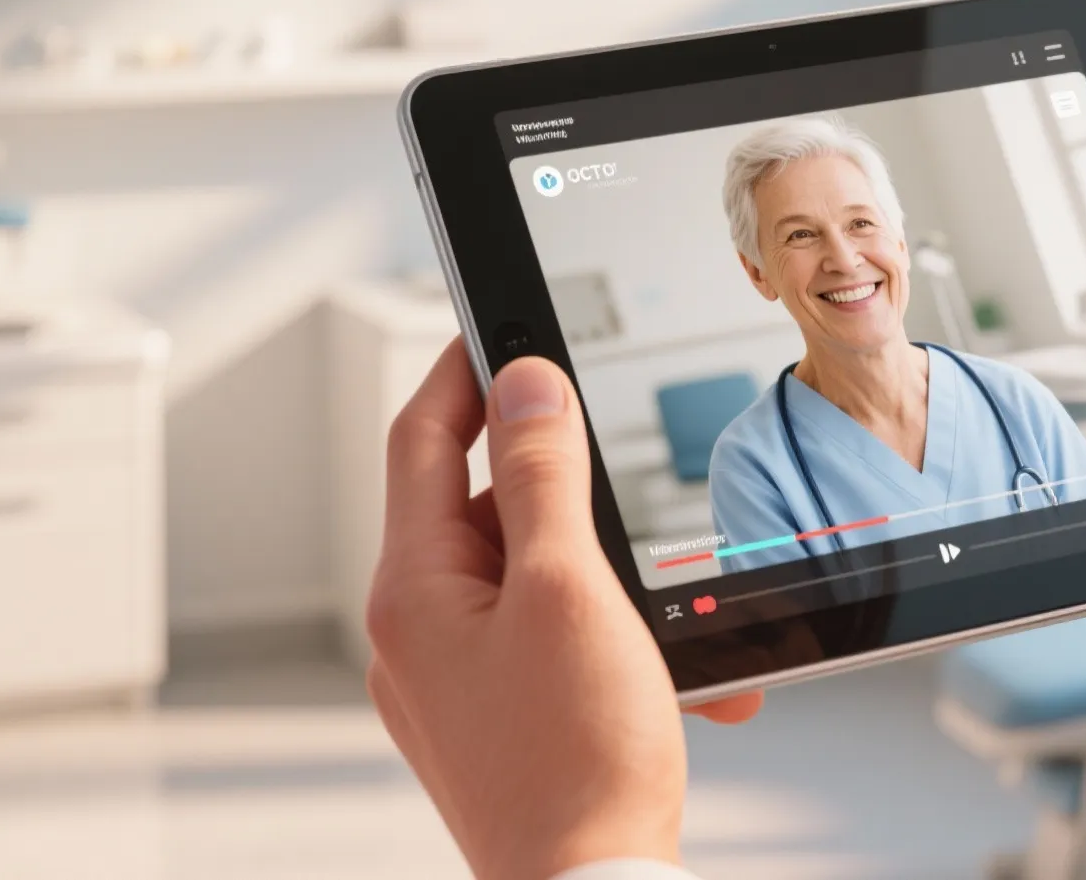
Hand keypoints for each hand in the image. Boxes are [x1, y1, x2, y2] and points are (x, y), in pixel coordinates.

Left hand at [366, 343, 760, 879]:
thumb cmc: (576, 762)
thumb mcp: (570, 589)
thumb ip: (542, 478)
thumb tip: (523, 386)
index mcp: (414, 591)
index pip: (419, 439)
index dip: (462, 371)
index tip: (497, 324)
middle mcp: (420, 634)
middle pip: (475, 506)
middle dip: (556, 479)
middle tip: (605, 450)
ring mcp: (456, 682)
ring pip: (526, 575)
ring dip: (602, 567)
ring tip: (661, 598)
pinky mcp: (497, 718)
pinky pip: (548, 638)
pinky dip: (608, 632)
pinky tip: (670, 665)